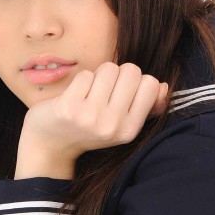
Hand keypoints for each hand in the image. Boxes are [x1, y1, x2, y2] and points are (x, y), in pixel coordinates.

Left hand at [18, 61, 168, 170]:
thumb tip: (164, 87)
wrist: (50, 145)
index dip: (136, 82)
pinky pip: (86, 75)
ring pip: (109, 68)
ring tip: (89, 94)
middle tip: (104, 92)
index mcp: (130, 130)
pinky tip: (74, 96)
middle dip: (118, 75)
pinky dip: (81, 81)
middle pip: (132, 71)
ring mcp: (91, 117)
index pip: (151, 84)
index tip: (122, 94)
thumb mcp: (121, 124)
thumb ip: (146, 107)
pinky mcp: (69, 107)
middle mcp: (113, 125)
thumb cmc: (89, 128)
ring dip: (99, 75)